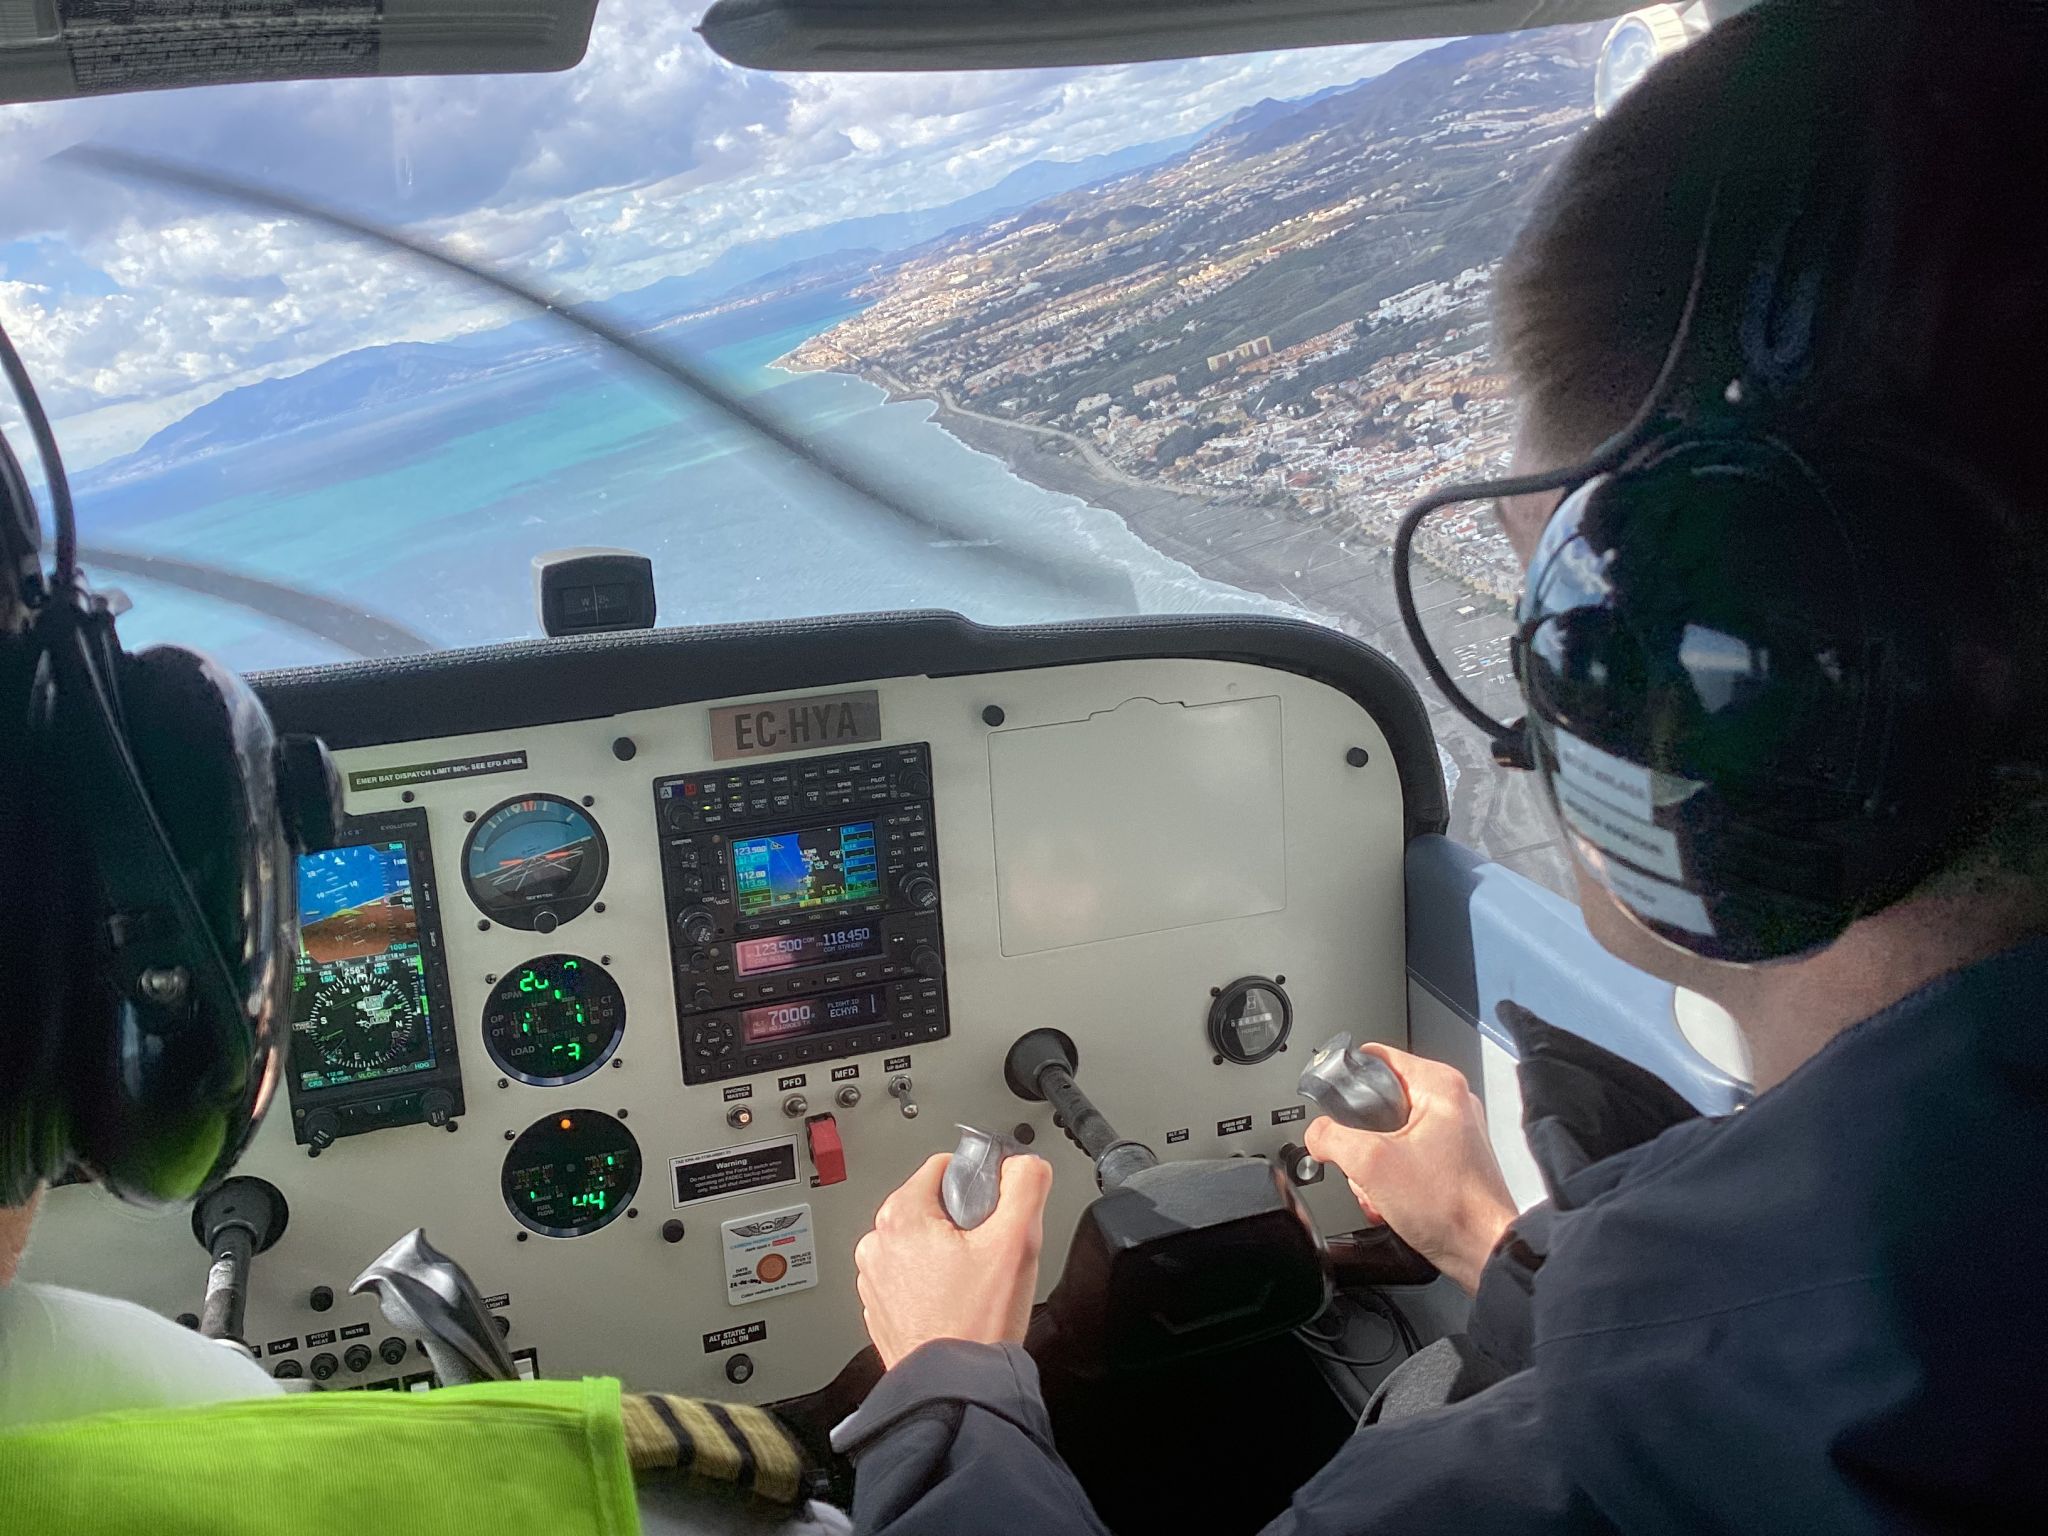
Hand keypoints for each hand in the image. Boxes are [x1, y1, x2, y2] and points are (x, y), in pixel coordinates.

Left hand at [854, 1150, 1053, 1368]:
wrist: (956, 1392)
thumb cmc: (977, 1324)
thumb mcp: (1019, 1240)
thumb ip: (1026, 1184)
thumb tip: (1023, 1164)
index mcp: (900, 1216)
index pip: (944, 1167)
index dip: (979, 1185)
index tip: (994, 1214)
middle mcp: (877, 1245)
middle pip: (933, 1206)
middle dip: (965, 1224)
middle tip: (989, 1256)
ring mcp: (874, 1281)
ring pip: (922, 1244)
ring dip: (948, 1256)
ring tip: (973, 1286)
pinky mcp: (880, 1310)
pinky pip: (912, 1280)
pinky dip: (933, 1286)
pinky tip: (956, 1305)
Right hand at [1304, 1043, 1517, 1293]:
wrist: (1483, 1253)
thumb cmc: (1451, 1208)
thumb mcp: (1371, 1164)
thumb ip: (1331, 1138)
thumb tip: (1316, 1134)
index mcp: (1439, 1086)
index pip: (1377, 1058)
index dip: (1346, 1079)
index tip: (1333, 1105)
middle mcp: (1452, 1104)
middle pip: (1379, 1102)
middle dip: (1361, 1138)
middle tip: (1367, 1161)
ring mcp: (1455, 1134)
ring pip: (1389, 1134)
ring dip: (1374, 1165)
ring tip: (1382, 1187)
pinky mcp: (1452, 1161)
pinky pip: (1405, 1157)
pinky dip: (1392, 1178)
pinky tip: (1393, 1200)